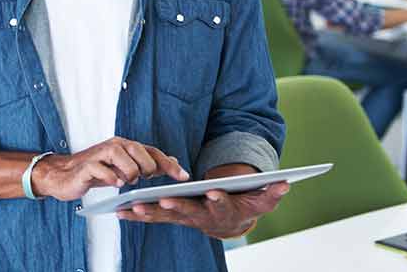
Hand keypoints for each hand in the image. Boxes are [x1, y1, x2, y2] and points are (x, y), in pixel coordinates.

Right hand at [31, 137, 188, 201]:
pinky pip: (104, 170)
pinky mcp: (87, 166)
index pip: (152, 152)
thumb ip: (147, 163)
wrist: (63, 175)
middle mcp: (114, 145)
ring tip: (124, 181)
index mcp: (125, 146)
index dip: (169, 164)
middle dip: (147, 169)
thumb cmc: (95, 171)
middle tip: (141, 179)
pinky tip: (114, 183)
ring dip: (129, 175)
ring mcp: (100, 154)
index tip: (184, 177)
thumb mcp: (123, 167)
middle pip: (141, 154)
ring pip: (125, 161)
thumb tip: (174, 161)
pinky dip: (112, 178)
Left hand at [116, 180, 288, 238]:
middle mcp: (201, 216)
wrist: (228, 223)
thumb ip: (271, 193)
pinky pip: (152, 216)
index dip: (220, 199)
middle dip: (176, 207)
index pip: (223, 204)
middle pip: (188, 212)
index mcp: (223, 209)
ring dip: (148, 212)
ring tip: (131, 207)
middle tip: (164, 202)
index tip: (215, 192)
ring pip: (165, 216)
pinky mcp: (170, 215)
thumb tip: (286, 183)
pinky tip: (120, 211)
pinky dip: (136, 214)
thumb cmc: (243, 206)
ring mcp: (183, 217)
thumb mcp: (261, 200)